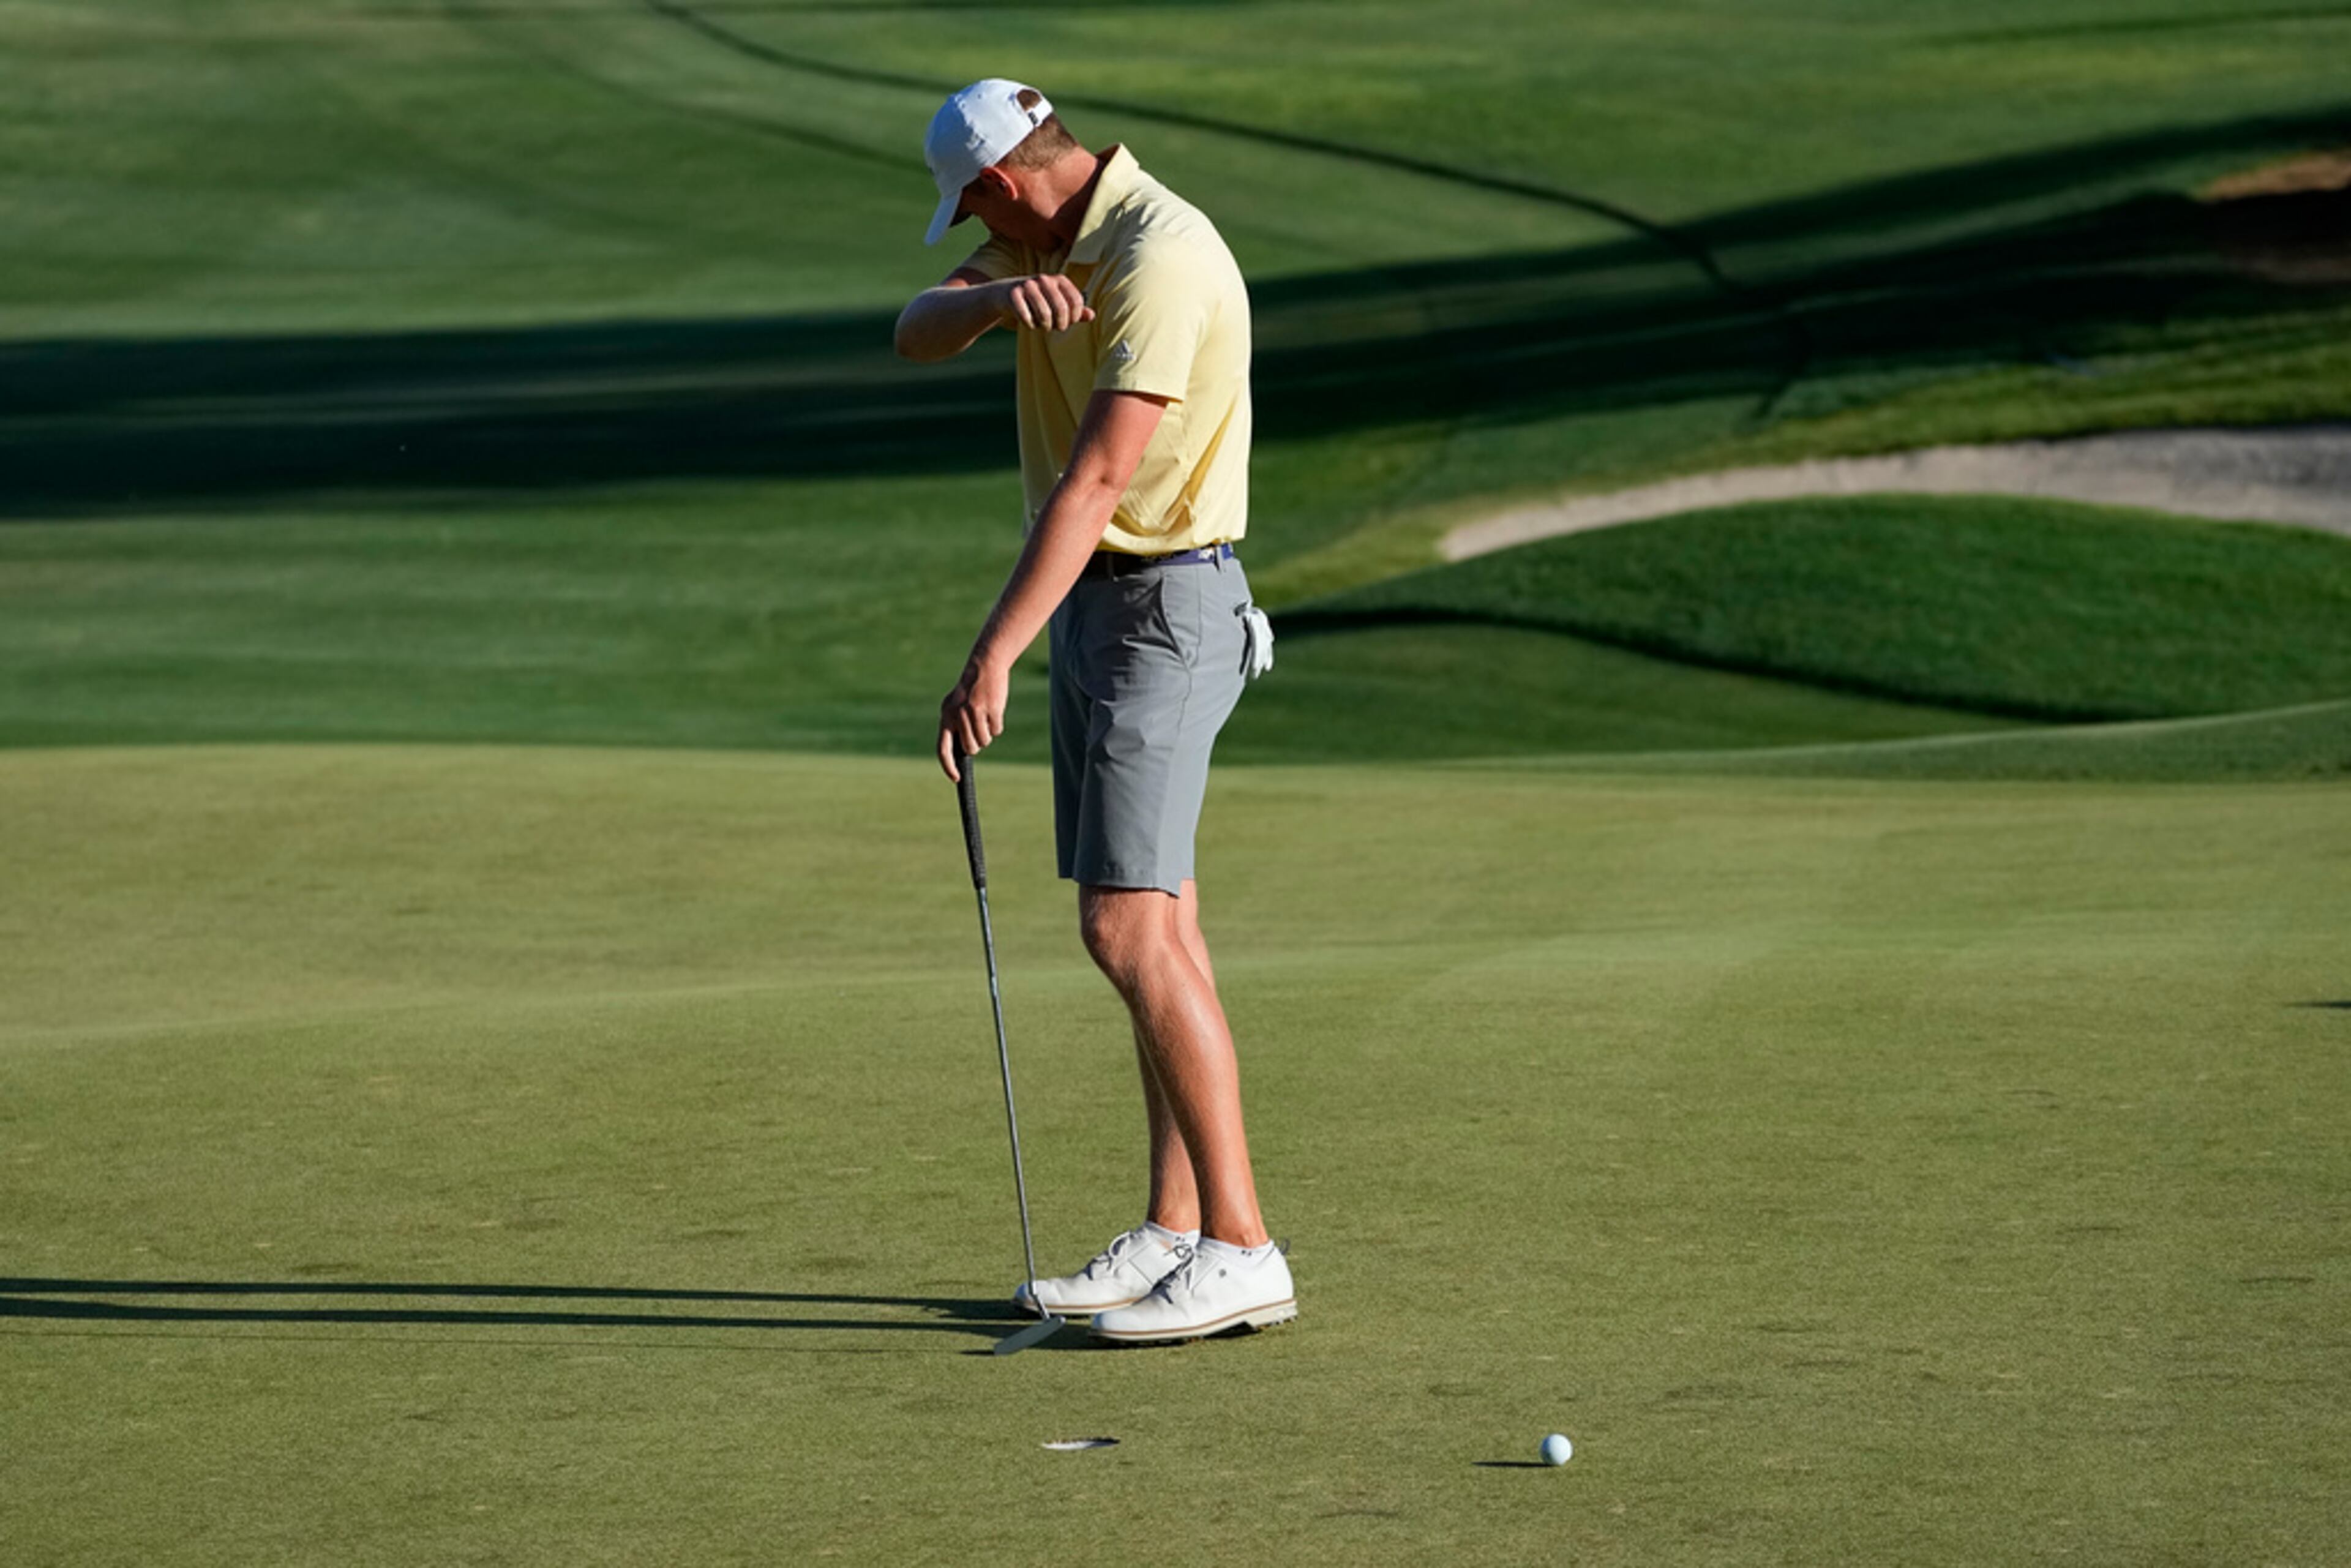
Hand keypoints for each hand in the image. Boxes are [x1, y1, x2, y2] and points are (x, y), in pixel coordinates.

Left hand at [937, 653, 1010, 780]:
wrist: (985, 664)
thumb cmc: (972, 689)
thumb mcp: (956, 705)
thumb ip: (955, 725)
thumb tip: (962, 751)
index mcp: (945, 715)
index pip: (942, 749)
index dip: (948, 766)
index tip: (956, 778)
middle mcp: (957, 715)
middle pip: (970, 748)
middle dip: (977, 744)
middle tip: (979, 729)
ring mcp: (974, 712)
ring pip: (984, 741)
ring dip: (988, 733)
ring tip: (986, 715)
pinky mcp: (990, 709)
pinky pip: (996, 731)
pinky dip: (997, 724)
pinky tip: (994, 709)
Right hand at [994, 274, 1094, 332]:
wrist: (1007, 294)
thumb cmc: (1039, 302)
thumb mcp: (1058, 304)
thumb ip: (1076, 311)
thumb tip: (1092, 315)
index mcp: (1060, 280)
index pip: (1076, 301)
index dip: (1075, 317)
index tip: (1069, 322)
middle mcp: (1045, 279)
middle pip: (1061, 309)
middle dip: (1061, 325)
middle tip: (1057, 328)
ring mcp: (1028, 285)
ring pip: (1044, 314)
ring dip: (1045, 327)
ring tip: (1044, 326)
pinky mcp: (1014, 293)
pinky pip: (1027, 317)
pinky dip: (1030, 325)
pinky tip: (1029, 323)